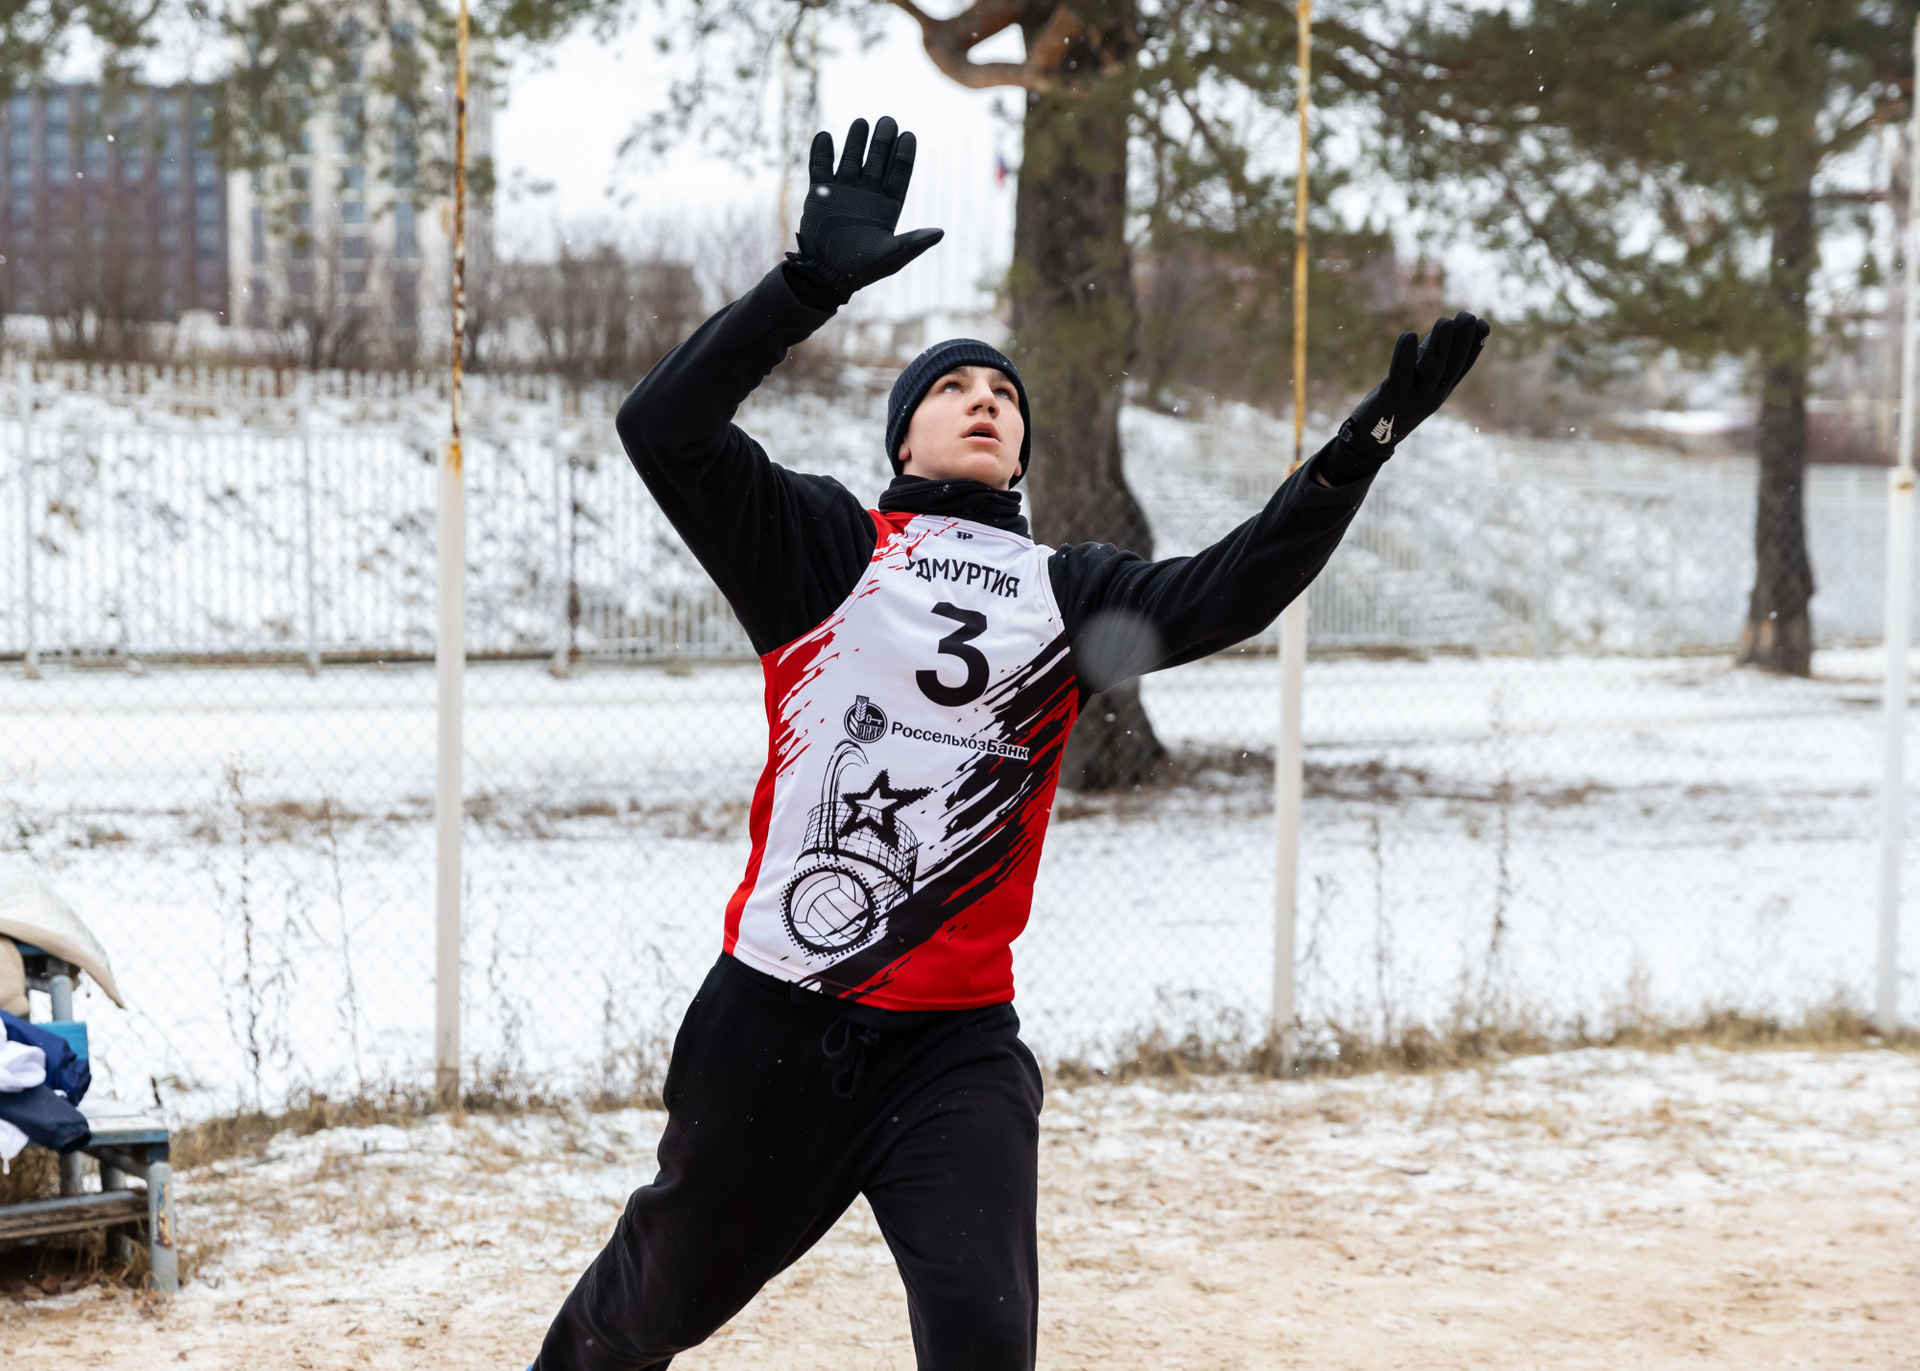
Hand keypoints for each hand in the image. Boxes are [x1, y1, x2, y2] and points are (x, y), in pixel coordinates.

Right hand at [786, 116, 943, 306]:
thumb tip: (940, 232)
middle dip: (882, 142)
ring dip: (855, 141)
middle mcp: (867, 194)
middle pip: (877, 160)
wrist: (826, 275)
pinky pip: (821, 167)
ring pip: (851, 158)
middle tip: (888, 122)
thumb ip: (913, 243)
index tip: (908, 136)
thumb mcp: (891, 257)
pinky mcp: (820, 193)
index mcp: (887, 205)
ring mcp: (843, 191)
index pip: (898, 174)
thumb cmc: (862, 269)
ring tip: (861, 123)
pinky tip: (825, 136)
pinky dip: (822, 152)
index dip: (903, 155)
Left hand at [1338, 311, 1490, 457]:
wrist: (1368, 440)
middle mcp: (1431, 397)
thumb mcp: (1414, 385)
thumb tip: (1440, 332)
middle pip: (1452, 367)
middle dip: (1462, 341)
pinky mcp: (1392, 397)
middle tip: (1468, 315)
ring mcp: (1413, 399)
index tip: (1483, 324)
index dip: (1474, 347)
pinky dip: (1406, 353)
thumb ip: (1426, 360)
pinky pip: (1402, 372)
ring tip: (1446, 321)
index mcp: (1439, 394)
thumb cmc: (1391, 406)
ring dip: (1441, 343)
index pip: (1462, 368)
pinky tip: (1410, 335)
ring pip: (1433, 369)